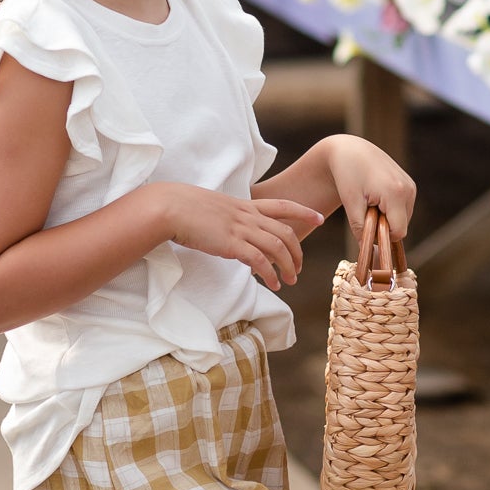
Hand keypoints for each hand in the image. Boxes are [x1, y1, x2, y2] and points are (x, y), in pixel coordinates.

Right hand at [153, 184, 323, 290]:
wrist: (170, 207)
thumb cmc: (185, 208)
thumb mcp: (215, 209)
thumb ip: (230, 219)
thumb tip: (234, 232)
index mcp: (245, 205)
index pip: (283, 205)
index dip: (303, 212)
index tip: (319, 218)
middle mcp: (248, 216)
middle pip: (286, 232)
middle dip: (298, 252)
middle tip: (299, 268)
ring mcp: (240, 229)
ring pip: (277, 247)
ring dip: (288, 266)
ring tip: (291, 281)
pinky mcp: (231, 244)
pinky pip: (259, 260)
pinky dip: (270, 273)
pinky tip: (273, 284)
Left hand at [324, 135, 415, 244]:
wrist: (350, 150)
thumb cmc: (347, 174)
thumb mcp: (351, 203)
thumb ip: (360, 228)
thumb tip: (368, 249)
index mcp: (396, 193)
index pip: (398, 232)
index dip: (381, 236)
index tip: (366, 225)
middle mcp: (409, 189)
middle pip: (401, 226)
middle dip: (384, 226)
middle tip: (364, 209)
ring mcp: (411, 186)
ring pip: (403, 218)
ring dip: (387, 217)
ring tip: (369, 201)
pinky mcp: (409, 184)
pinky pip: (403, 208)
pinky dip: (390, 209)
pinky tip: (376, 196)